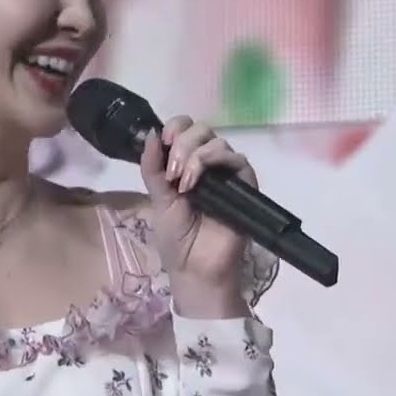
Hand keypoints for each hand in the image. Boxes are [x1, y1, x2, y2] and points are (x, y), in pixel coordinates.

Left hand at [139, 116, 255, 301]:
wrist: (195, 268)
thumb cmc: (177, 238)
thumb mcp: (157, 199)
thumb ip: (153, 167)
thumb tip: (150, 132)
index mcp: (187, 163)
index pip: (185, 128)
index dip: (174, 126)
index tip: (163, 140)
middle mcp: (209, 164)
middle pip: (201, 129)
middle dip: (181, 142)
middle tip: (171, 170)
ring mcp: (228, 173)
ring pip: (217, 141)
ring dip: (194, 155)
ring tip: (181, 183)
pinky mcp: (245, 184)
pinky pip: (237, 159)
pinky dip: (211, 162)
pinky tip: (195, 183)